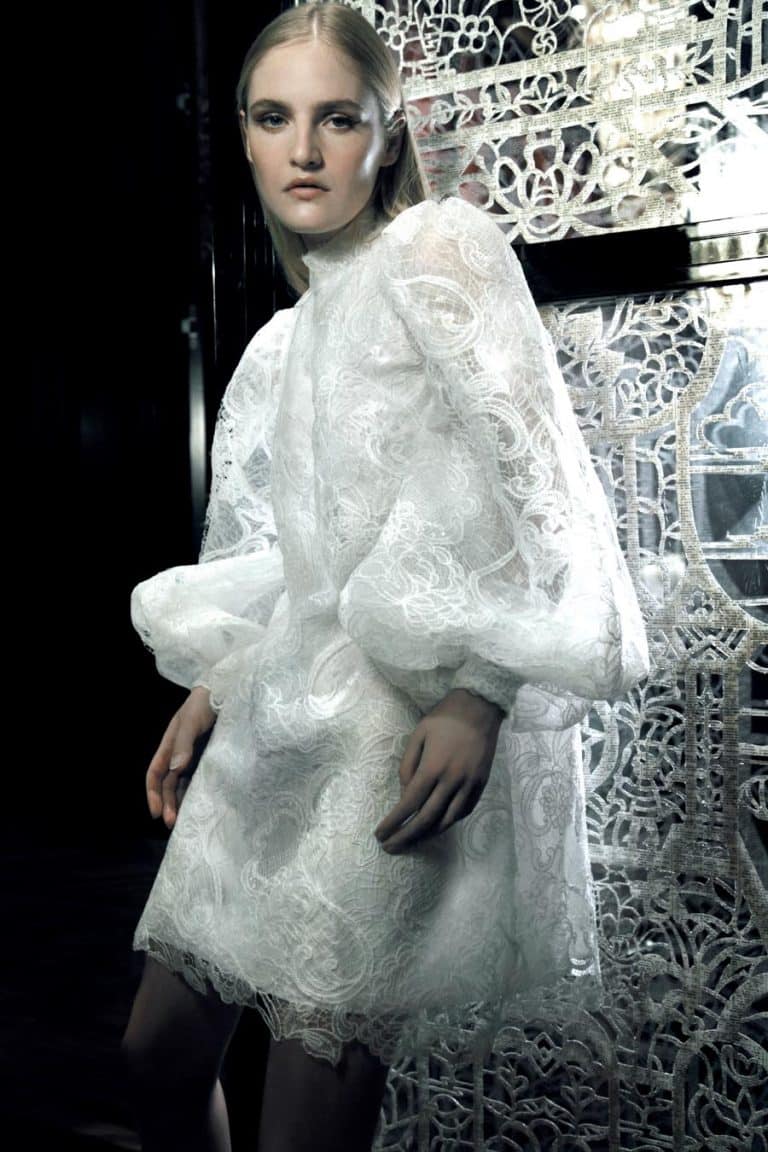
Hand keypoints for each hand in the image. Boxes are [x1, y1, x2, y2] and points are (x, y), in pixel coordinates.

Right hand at [145, 686, 215, 829]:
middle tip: (172, 823)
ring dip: (180, 801)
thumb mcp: (192, 721)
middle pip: (168, 783)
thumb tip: (175, 769)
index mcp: (169, 744)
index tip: (156, 813)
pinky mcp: (209, 758)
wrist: (226, 692)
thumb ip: (183, 744)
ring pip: (182, 784)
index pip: (155, 773)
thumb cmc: (204, 704)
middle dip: (167, 803)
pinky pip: (199, 779)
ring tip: (183, 821)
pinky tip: (199, 805)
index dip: (153, 793)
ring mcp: (194, 757)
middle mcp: (179, 754)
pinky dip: (196, 792)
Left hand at [374, 688, 503, 853]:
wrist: (480, 707)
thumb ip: (408, 765)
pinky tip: (436, 826)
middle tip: (390, 848)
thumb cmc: (444, 718)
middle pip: (426, 819)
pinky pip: (463, 812)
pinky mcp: (481, 785)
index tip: (380, 834)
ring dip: (427, 836)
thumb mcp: (418, 735)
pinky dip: (448, 823)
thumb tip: (404, 794)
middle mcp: (452, 781)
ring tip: (411, 842)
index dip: (393, 823)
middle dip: (406, 837)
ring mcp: (469, 785)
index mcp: (432, 767)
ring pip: (447, 821)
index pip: (409, 804)